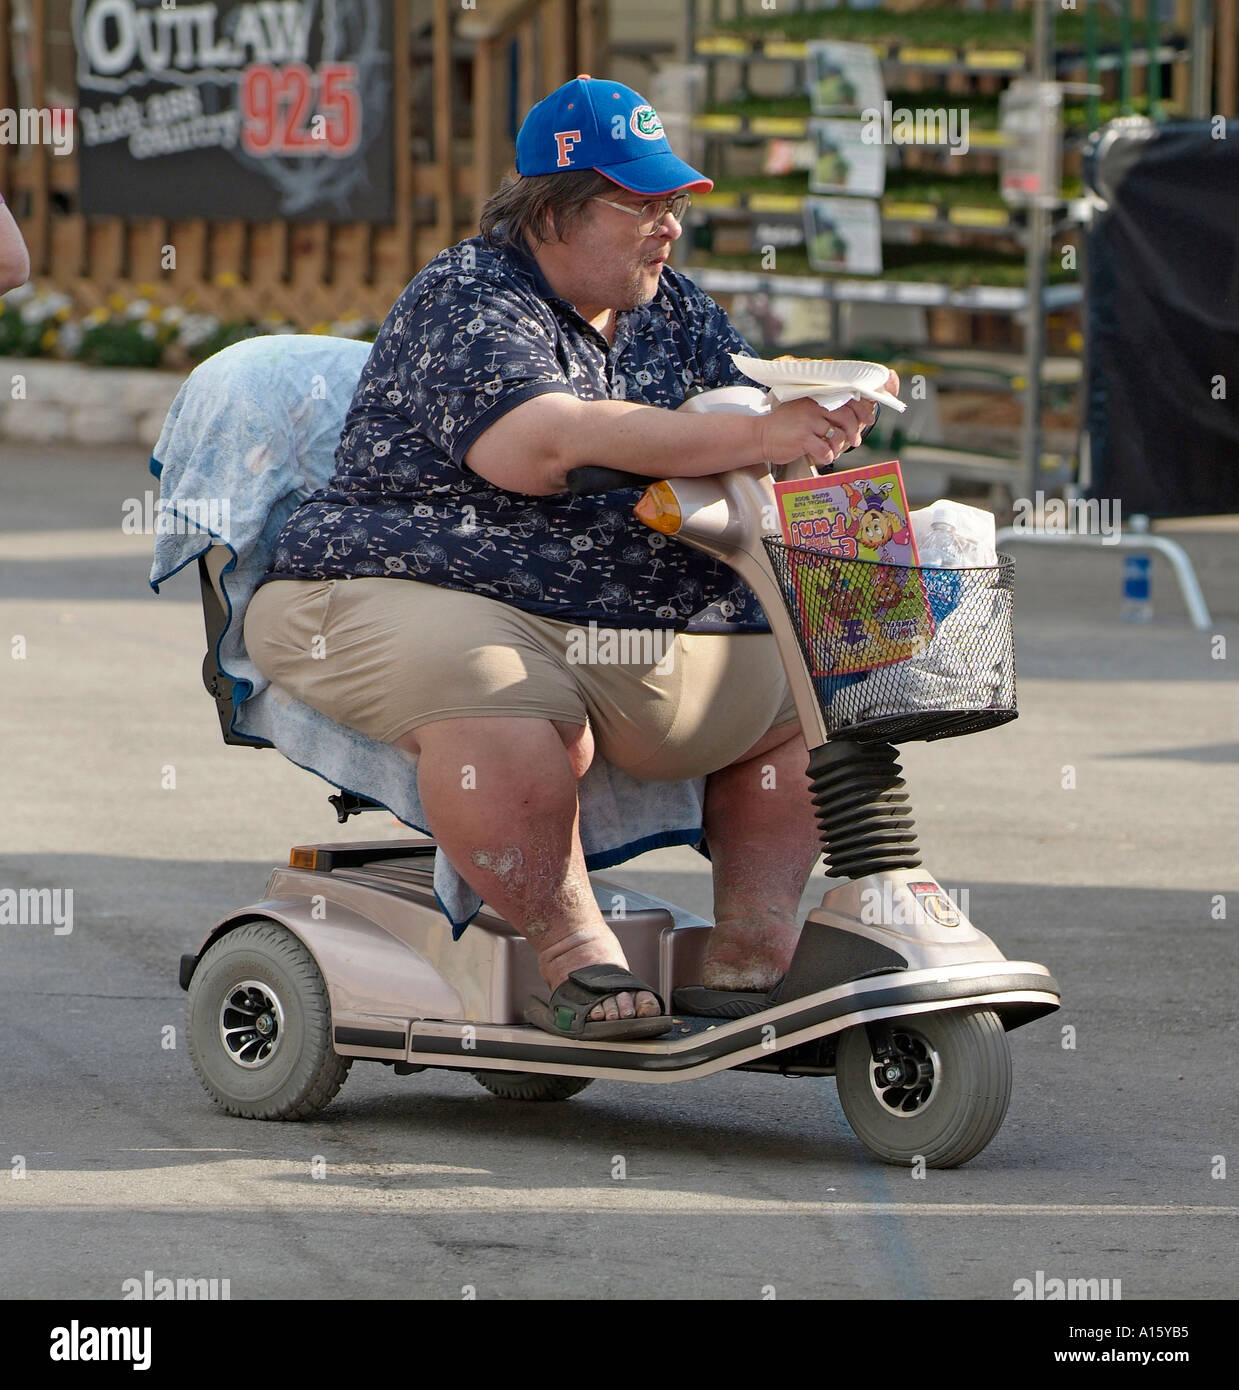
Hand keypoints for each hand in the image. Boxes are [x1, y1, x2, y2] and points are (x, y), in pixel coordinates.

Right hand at [757, 365, 899, 469]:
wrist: (760, 436)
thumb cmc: (784, 427)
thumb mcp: (804, 411)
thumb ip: (824, 411)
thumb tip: (852, 418)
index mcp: (816, 398)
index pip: (847, 399)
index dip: (862, 410)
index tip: (869, 419)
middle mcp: (813, 407)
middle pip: (847, 417)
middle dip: (855, 431)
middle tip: (856, 441)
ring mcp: (808, 423)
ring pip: (837, 435)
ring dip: (840, 446)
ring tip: (835, 450)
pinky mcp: (802, 439)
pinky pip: (825, 449)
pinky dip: (828, 456)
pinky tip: (823, 456)